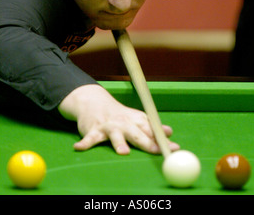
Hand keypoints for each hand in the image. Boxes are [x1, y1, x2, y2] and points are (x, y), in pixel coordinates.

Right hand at [58, 84, 179, 154]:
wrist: (94, 101)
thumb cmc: (118, 115)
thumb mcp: (136, 119)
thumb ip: (152, 127)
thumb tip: (170, 132)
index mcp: (135, 120)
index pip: (152, 130)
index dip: (163, 139)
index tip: (174, 147)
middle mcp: (124, 123)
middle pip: (137, 134)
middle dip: (147, 143)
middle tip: (156, 150)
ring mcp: (108, 126)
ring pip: (115, 135)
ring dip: (118, 143)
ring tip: (123, 152)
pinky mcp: (93, 130)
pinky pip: (89, 138)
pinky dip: (84, 143)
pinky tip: (79, 148)